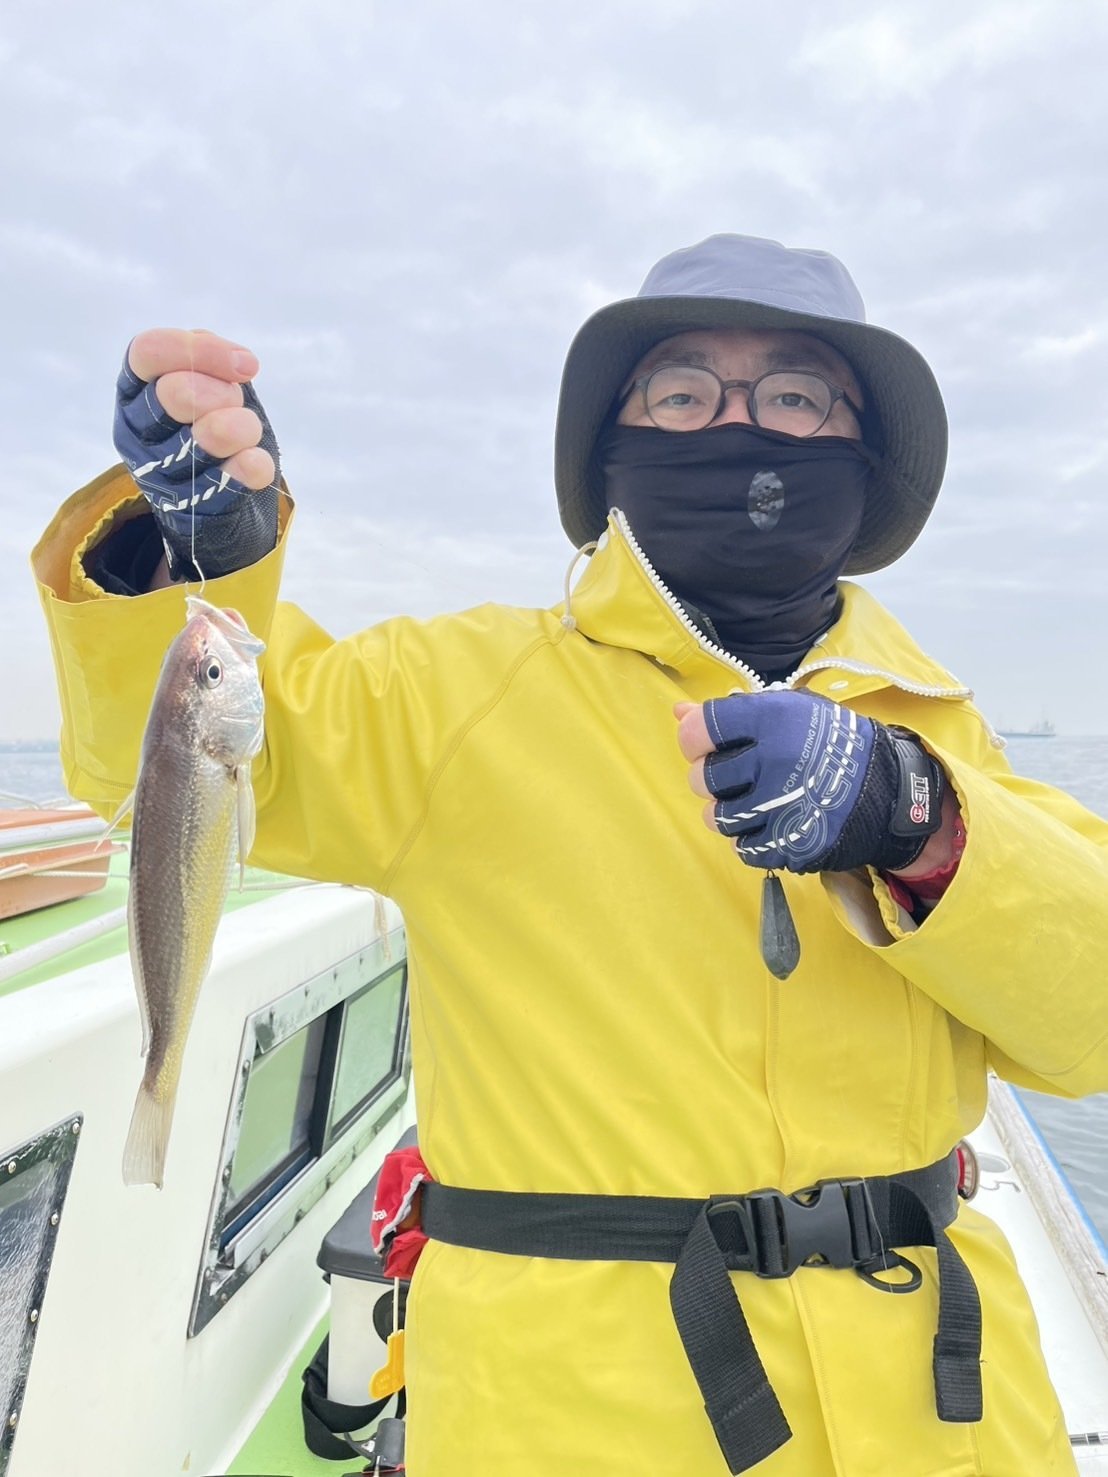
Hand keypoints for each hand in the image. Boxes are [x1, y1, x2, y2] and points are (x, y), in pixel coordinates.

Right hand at [114, 329, 280, 582]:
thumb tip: (238, 362)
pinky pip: (226, 484)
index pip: (148, 352)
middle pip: (175, 393)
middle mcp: (139, 431)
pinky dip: (248, 467)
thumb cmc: (206, 419)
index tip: (246, 366)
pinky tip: (255, 460)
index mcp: (133, 391)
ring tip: (246, 430)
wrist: (212, 494)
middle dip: (219, 392)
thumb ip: (207, 357)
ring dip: (240, 427)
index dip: (199, 350)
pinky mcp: (192, 508)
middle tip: (235, 401)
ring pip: (205, 439)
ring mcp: (162, 474)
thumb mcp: (201, 378)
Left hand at [676, 691, 944, 874]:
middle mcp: (773, 761)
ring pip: (717, 817)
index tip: (708, 744)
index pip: (699, 730)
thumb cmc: (831, 744)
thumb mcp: (789, 712)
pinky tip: (771, 821)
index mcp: (772, 719)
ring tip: (755, 800)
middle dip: (710, 778)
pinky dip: (751, 838)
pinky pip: (742, 847)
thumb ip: (732, 714)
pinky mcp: (789, 843)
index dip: (695, 739)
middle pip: (702, 778)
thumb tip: (678, 715)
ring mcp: (780, 806)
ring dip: (729, 811)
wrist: (889, 791)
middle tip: (735, 777)